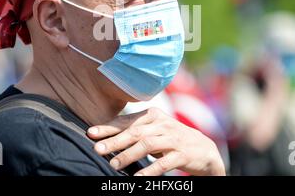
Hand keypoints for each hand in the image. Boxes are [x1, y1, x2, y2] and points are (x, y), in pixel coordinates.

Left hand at [87, 107, 224, 175]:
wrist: (203, 149)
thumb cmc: (172, 138)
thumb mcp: (155, 130)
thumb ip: (135, 129)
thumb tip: (106, 134)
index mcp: (154, 115)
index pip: (128, 121)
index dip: (109, 127)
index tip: (91, 133)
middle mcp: (163, 124)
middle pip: (135, 131)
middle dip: (115, 141)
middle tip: (97, 149)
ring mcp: (174, 138)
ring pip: (147, 145)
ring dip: (128, 155)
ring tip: (113, 165)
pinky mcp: (183, 154)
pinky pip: (164, 162)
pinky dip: (149, 170)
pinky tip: (137, 178)